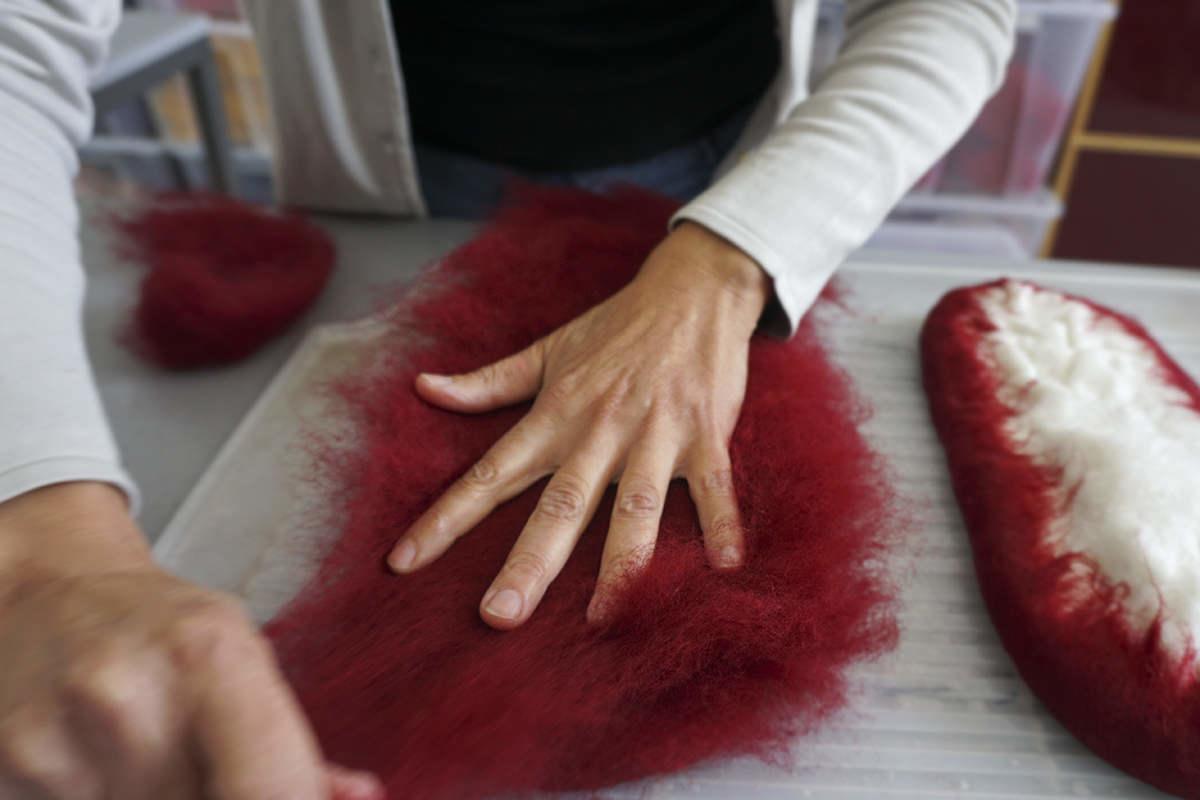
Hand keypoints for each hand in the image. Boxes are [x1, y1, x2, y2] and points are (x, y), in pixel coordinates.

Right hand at [0, 482, 381, 799]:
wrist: (44, 587)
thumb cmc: (155, 621)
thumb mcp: (238, 654)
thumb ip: (289, 739)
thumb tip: (357, 796)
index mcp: (210, 655)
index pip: (271, 788)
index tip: (288, 798)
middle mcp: (131, 695)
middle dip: (215, 792)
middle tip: (202, 759)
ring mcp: (62, 734)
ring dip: (155, 794)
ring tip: (142, 749)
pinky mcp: (9, 763)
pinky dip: (96, 794)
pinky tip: (95, 756)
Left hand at [388, 222, 769, 628]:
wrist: (692, 288)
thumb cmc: (616, 327)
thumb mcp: (548, 351)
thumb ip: (489, 383)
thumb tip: (424, 389)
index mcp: (555, 416)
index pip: (490, 474)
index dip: (445, 519)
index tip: (403, 562)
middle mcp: (599, 431)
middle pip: (559, 505)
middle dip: (529, 561)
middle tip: (499, 616)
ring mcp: (655, 435)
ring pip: (634, 507)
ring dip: (620, 563)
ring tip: (604, 618)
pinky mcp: (705, 434)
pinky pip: (713, 487)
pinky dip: (720, 525)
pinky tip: (724, 571)